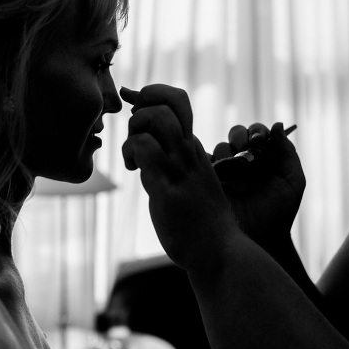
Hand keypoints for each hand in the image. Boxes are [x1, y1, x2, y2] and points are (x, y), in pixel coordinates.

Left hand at [120, 84, 241, 270]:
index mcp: (194, 148)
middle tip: (135, 140)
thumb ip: (170, 162)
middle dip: (139, 112)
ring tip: (133, 157)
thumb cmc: (199, 222)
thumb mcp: (187, 181)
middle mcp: (189, 151)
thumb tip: (144, 147)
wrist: (218, 251)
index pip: (176, 101)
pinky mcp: (167, 186)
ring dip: (134, 130)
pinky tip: (133, 169)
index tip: (138, 117)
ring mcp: (180, 167)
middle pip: (166, 102)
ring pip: (154, 118)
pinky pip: (143, 147)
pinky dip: (130, 151)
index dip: (152, 97)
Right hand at [211, 122, 305, 247]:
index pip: (258, 132)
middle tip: (243, 150)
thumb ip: (288, 153)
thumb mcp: (292, 182)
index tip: (259, 140)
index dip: (257, 131)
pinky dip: (207, 162)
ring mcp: (226, 169)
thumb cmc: (278, 213)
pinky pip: (203, 161)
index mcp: (265, 156)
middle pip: (237, 133)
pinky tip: (218, 175)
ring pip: (220, 146)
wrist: (258, 239)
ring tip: (235, 174)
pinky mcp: (209, 179)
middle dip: (239, 137)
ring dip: (227, 154)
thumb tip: (277, 125)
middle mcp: (244, 160)